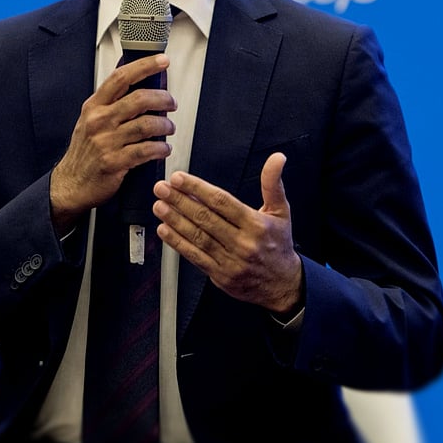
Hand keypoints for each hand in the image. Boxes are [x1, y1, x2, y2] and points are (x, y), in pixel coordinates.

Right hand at [50, 53, 175, 231]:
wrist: (71, 183)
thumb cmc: (85, 152)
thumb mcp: (91, 121)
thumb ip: (112, 104)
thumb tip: (143, 86)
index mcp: (94, 106)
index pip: (120, 77)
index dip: (144, 66)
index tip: (162, 60)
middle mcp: (99, 120)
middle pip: (139, 99)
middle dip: (163, 99)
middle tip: (171, 103)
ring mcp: (105, 141)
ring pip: (146, 125)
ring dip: (165, 126)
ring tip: (168, 129)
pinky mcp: (114, 162)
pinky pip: (146, 150)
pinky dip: (161, 148)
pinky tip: (164, 149)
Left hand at [153, 152, 302, 314]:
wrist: (282, 284)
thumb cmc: (278, 244)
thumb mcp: (281, 212)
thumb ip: (273, 183)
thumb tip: (277, 158)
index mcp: (256, 224)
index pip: (222, 202)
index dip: (198, 188)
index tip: (180, 178)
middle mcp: (242, 243)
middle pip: (206, 218)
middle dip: (180, 201)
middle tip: (162, 188)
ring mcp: (230, 261)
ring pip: (198, 237)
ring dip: (175, 220)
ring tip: (159, 206)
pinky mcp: (220, 276)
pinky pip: (195, 257)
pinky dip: (178, 243)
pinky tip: (165, 231)